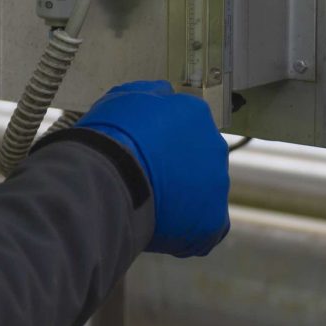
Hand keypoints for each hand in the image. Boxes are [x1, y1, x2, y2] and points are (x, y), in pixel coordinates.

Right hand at [70, 80, 230, 257]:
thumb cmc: (110, 135)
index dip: (164, 145)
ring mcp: (217, 184)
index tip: (144, 155)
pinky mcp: (213, 220)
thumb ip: (152, 96)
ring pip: (202, 194)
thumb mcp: (125, 98)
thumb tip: (165, 94)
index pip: (187, 130)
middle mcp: (214, 146)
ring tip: (147, 205)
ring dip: (181, 200)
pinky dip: (187, 231)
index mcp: (196, 114)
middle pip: (198, 162)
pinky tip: (161, 227)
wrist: (108, 177)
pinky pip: (205, 228)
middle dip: (177, 171)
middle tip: (145, 182)